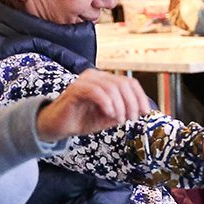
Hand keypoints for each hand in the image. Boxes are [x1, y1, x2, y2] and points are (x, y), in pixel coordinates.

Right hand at [35, 68, 153, 140]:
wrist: (58, 126)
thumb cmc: (82, 119)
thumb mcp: (109, 117)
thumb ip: (123, 111)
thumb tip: (141, 110)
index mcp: (105, 80)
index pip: (129, 82)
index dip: (140, 97)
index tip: (144, 112)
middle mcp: (96, 77)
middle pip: (123, 83)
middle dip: (132, 103)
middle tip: (131, 119)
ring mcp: (85, 81)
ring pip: (111, 87)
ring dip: (120, 106)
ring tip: (119, 119)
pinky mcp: (75, 89)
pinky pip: (95, 91)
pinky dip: (106, 103)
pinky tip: (109, 114)